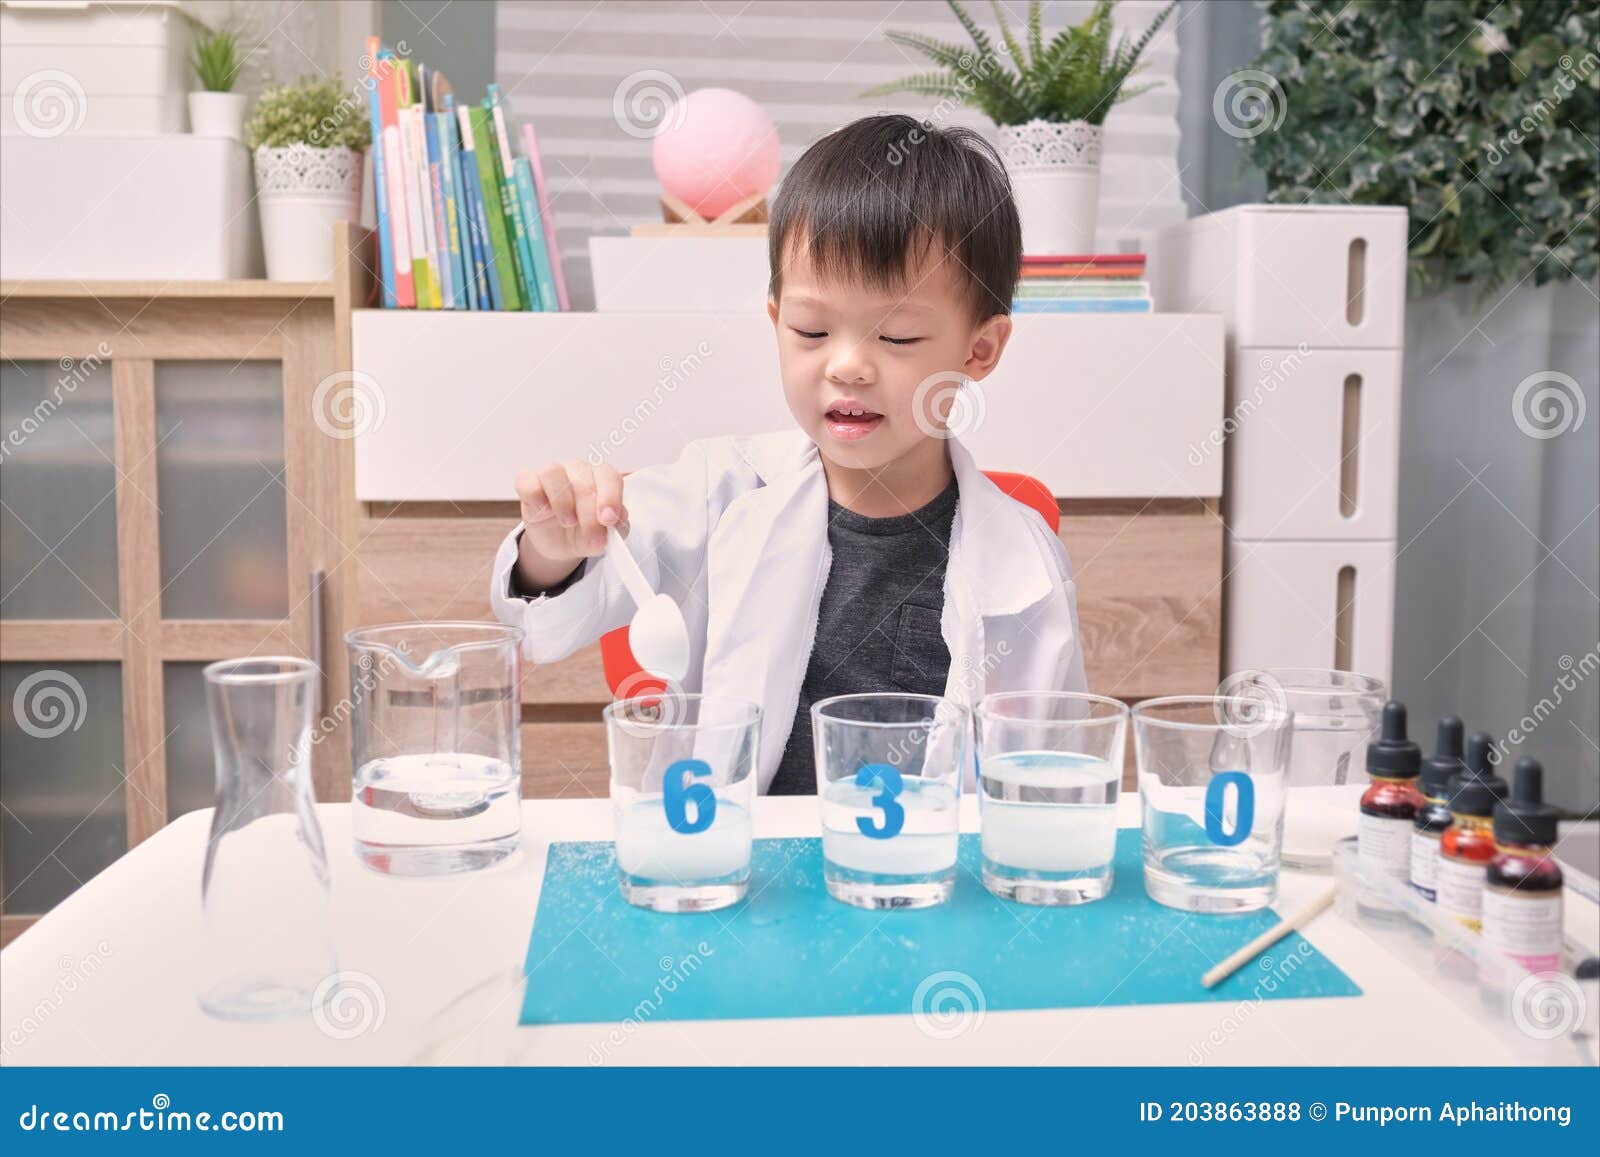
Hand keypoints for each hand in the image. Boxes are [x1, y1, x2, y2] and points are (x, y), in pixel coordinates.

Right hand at [514, 460, 626, 589]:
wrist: (561, 544)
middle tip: (592, 536)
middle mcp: (577, 470)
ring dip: (562, 501)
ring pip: (554, 473)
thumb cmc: (585, 532)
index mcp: (600, 478)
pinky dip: (536, 496)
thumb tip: (618, 518)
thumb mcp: (605, 536)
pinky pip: (528, 481)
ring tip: (568, 522)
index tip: (609, 520)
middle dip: (589, 512)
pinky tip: (543, 512)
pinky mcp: (528, 483)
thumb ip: (616, 527)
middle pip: (583, 480)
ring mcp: (551, 474)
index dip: (610, 497)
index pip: (608, 476)